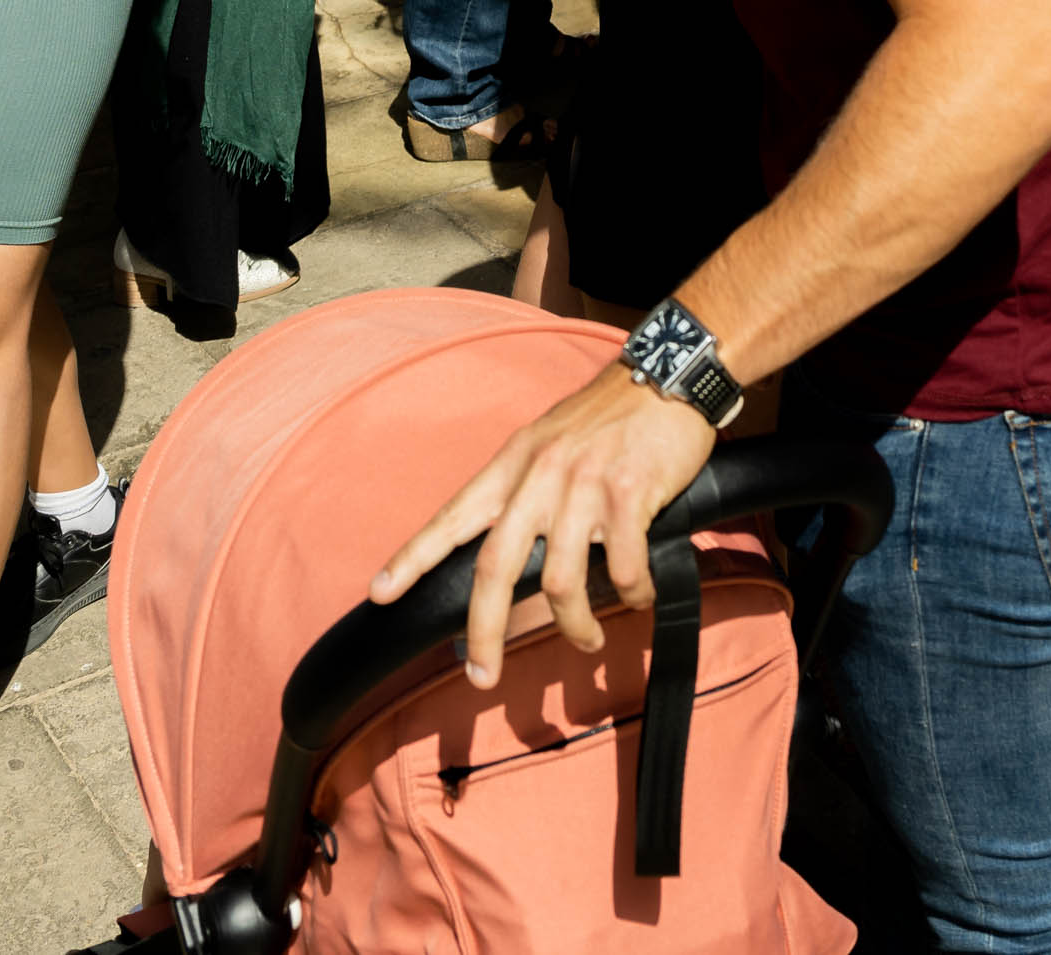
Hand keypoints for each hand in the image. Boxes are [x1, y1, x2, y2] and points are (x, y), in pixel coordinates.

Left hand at [367, 362, 721, 687]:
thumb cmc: (610, 416)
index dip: (414, 557)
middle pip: (497, 568)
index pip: (453, 516)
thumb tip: (516, 548)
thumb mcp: (550, 440)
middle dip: (484, 631)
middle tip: (482, 674)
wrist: (668, 377)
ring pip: (562, 581)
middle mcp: (540, 476)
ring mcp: (584, 487)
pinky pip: (623, 567)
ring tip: (588, 640)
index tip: (382, 592)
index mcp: (513, 464)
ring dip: (575, 625)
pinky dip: (631, 593)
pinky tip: (637, 597)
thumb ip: (526, 488)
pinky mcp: (629, 496)